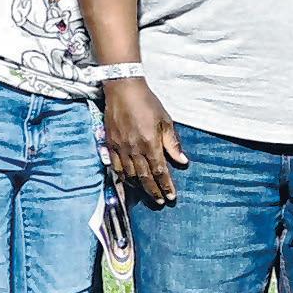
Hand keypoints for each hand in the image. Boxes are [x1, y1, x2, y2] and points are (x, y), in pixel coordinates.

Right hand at [102, 79, 186, 202]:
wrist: (123, 91)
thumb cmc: (148, 104)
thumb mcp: (166, 121)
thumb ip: (173, 143)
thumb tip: (183, 161)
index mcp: (150, 143)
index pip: (159, 171)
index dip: (166, 185)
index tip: (171, 196)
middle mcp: (134, 149)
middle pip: (144, 177)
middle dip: (153, 191)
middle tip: (161, 201)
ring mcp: (120, 148)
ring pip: (129, 174)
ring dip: (139, 186)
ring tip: (147, 194)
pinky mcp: (110, 145)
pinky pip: (116, 166)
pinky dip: (123, 176)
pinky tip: (129, 181)